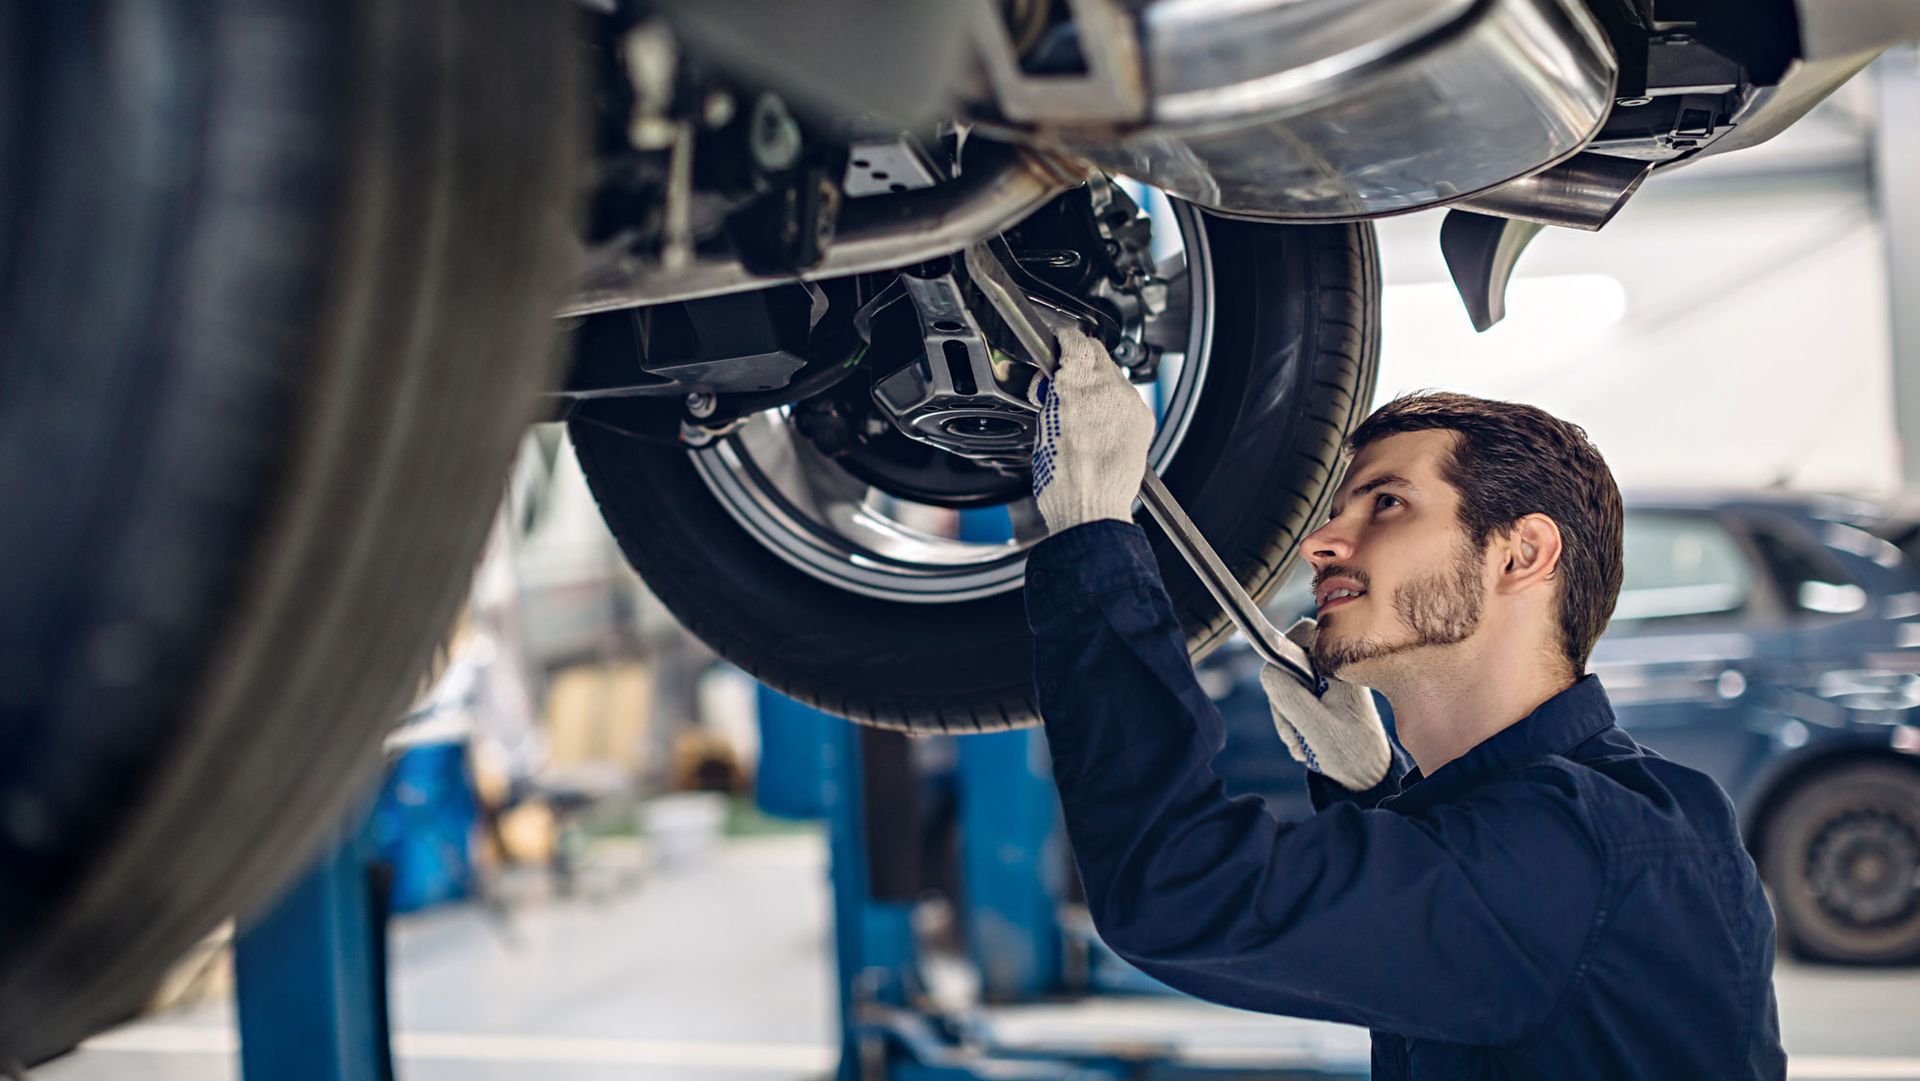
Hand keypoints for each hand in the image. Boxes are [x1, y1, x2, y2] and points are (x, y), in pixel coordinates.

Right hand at [1028, 327, 1155, 532]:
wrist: (1091, 508)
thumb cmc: (1063, 480)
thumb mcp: (1042, 426)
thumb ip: (1053, 395)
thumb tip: (1054, 383)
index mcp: (1076, 386)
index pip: (1075, 340)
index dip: (1064, 341)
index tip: (1058, 345)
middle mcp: (1108, 389)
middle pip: (1097, 353)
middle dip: (1079, 361)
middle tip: (1063, 382)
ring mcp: (1129, 403)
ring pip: (1113, 375)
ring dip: (1097, 383)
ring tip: (1081, 411)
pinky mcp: (1143, 419)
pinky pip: (1127, 398)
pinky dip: (1113, 403)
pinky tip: (1100, 424)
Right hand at [1258, 619, 1390, 791]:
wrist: (1366, 775)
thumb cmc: (1349, 750)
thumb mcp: (1313, 724)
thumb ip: (1287, 693)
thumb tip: (1267, 669)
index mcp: (1339, 666)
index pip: (1301, 633)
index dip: (1282, 654)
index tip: (1284, 688)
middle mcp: (1334, 668)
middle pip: (1287, 662)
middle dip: (1283, 698)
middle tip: (1295, 728)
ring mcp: (1327, 682)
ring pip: (1286, 683)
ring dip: (1286, 715)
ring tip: (1303, 741)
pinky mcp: (1322, 696)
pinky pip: (1293, 698)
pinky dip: (1292, 720)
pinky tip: (1305, 740)